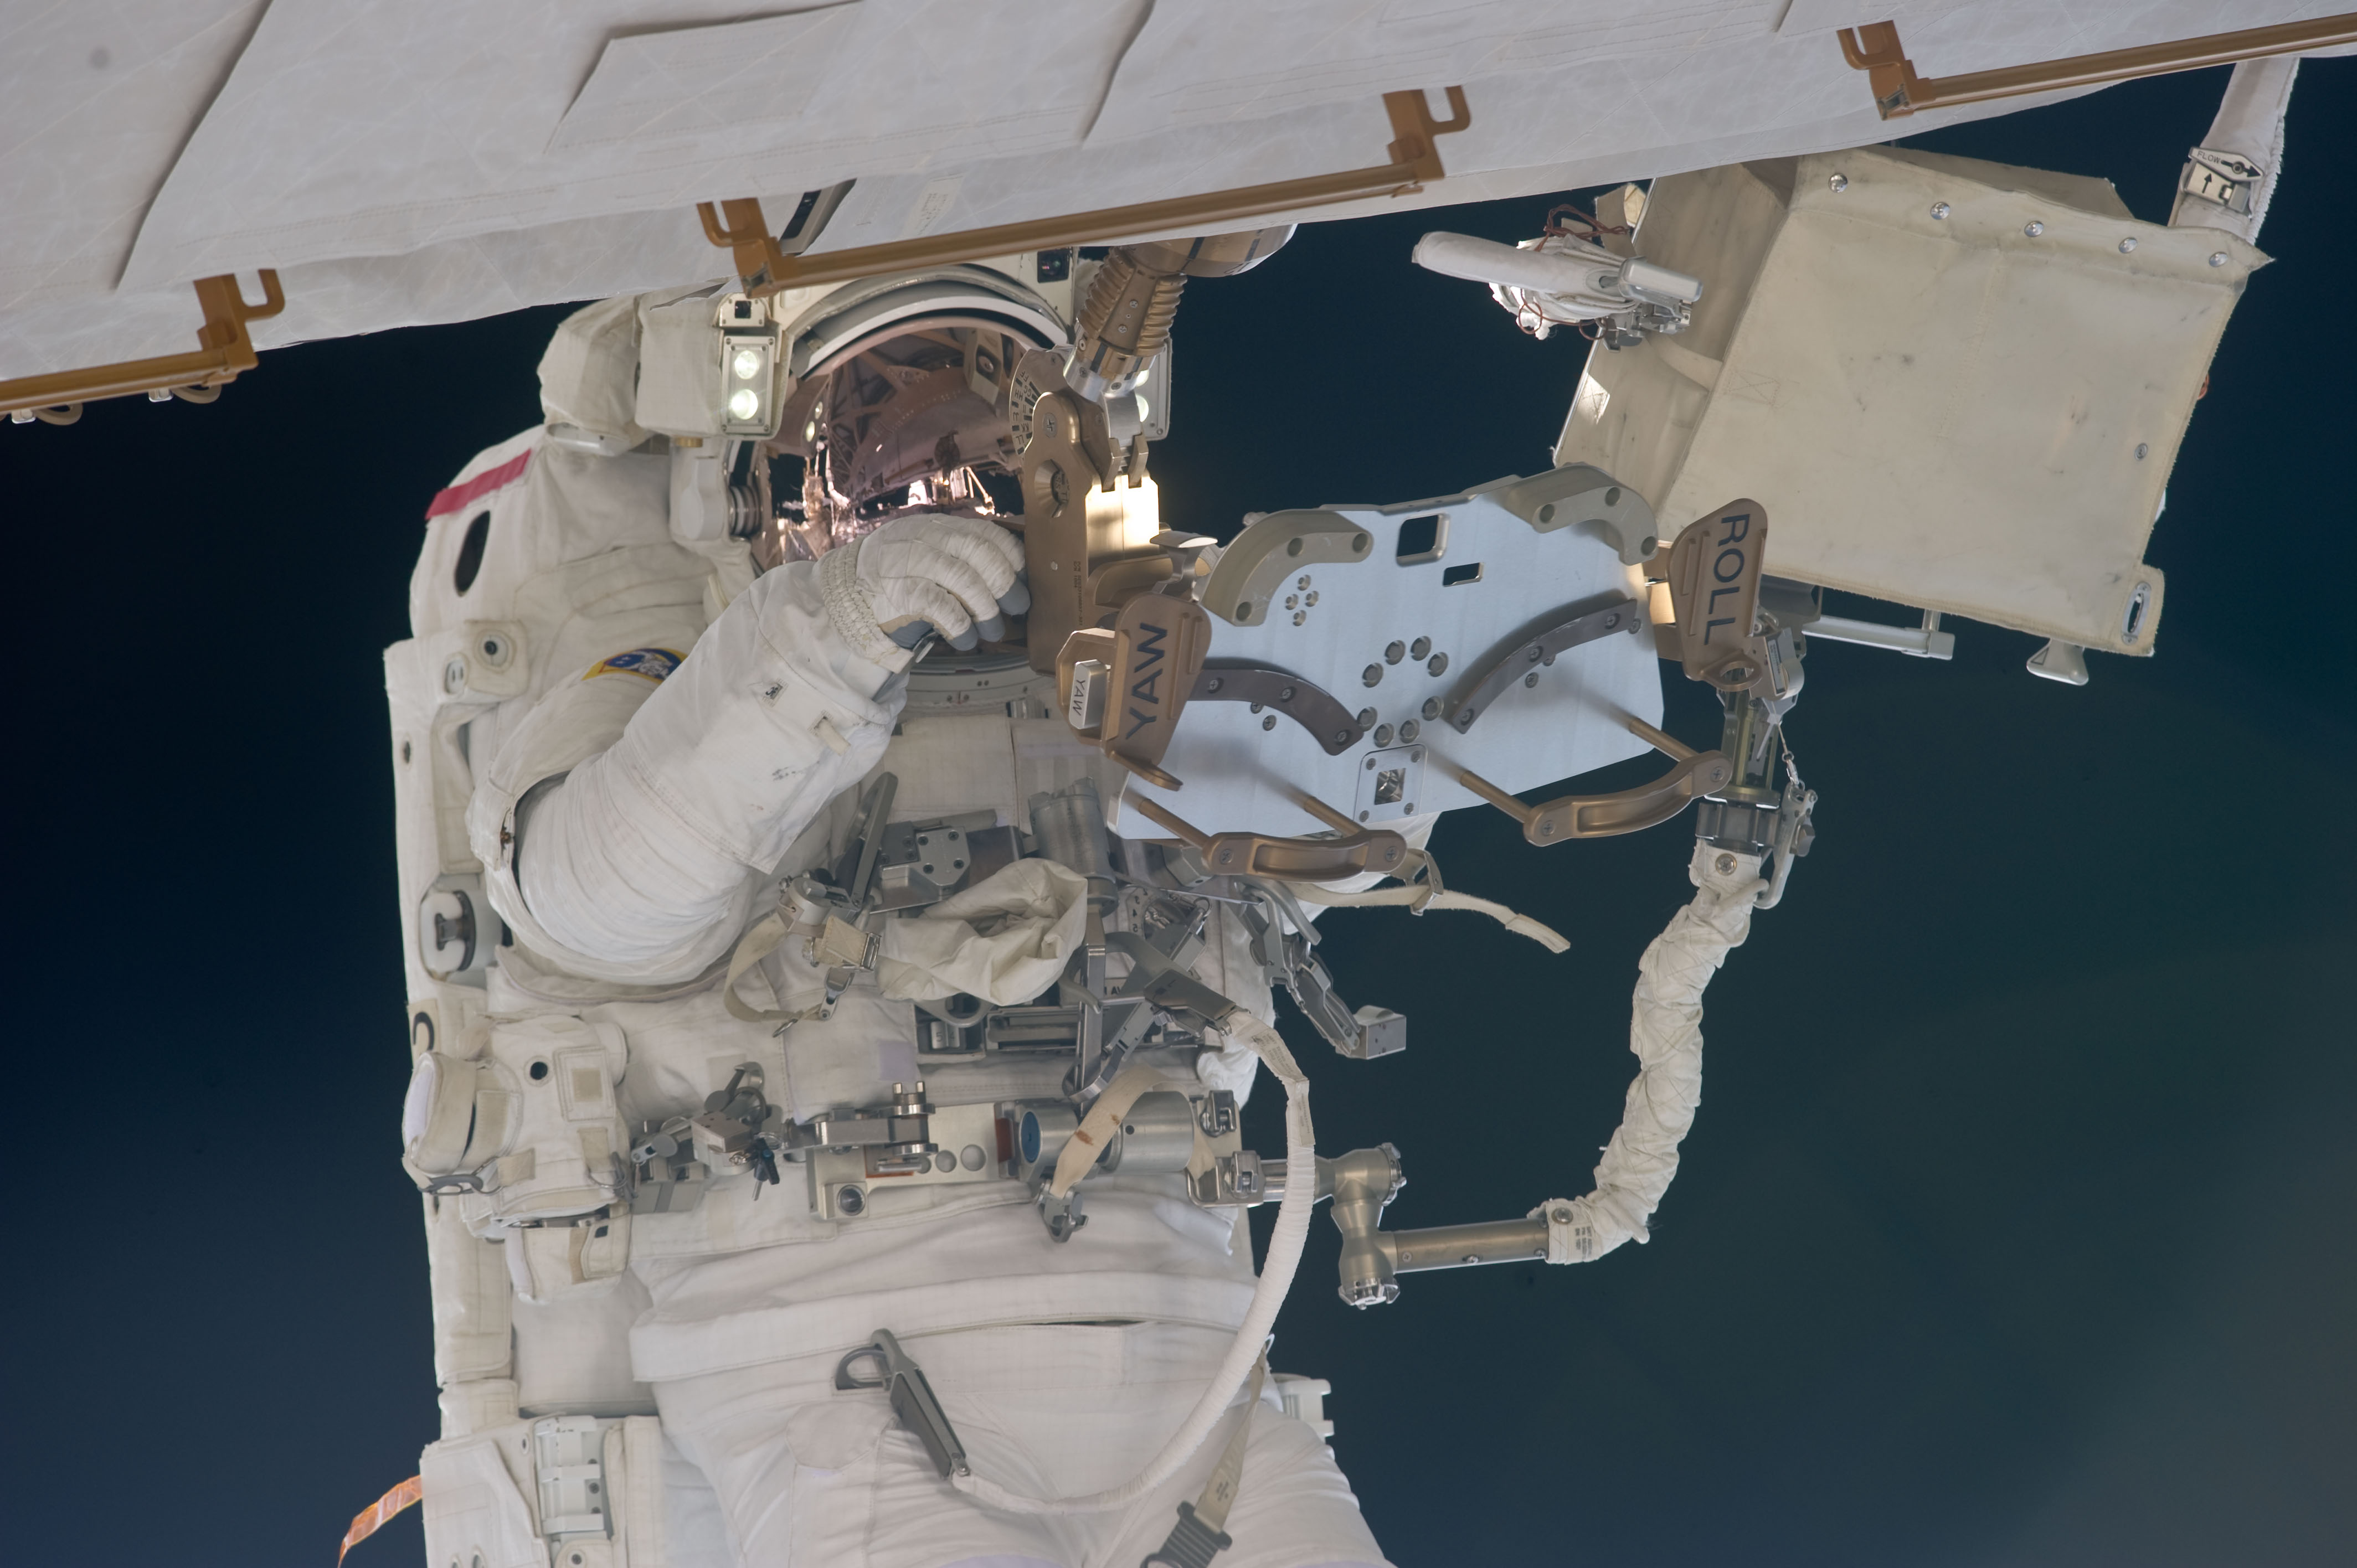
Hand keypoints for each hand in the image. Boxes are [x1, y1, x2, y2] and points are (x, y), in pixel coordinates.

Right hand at [822, 513, 1028, 656]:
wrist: (842, 599)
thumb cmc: (896, 582)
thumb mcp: (925, 557)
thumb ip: (957, 558)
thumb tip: (1011, 578)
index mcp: (934, 527)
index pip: (984, 531)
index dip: (1011, 554)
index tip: (1024, 577)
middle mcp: (923, 538)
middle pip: (980, 552)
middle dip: (1006, 583)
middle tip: (1018, 607)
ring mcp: (909, 563)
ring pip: (965, 578)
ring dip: (987, 609)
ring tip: (993, 631)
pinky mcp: (899, 592)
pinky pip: (942, 606)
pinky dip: (962, 626)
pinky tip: (966, 640)